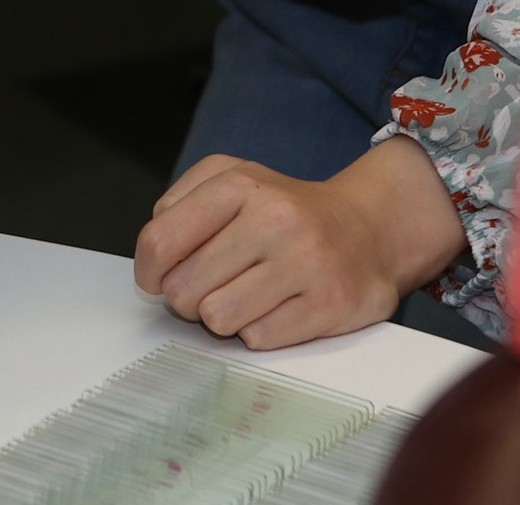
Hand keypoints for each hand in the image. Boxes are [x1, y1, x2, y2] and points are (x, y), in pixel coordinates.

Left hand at [133, 140, 466, 350]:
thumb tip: (152, 259)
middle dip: (188, 296)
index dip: (149, 270)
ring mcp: (306, 262)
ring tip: (246, 295)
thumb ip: (180, 206)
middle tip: (213, 285)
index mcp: (240, 184)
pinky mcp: (330, 304)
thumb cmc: (286, 211)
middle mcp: (274, 218)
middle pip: (184, 289)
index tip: (158, 277)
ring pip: (218, 318)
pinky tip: (278, 307)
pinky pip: (259, 339)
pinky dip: (259, 330)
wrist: (370, 228)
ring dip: (223, 316)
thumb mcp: (233, 180)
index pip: (160, 241)